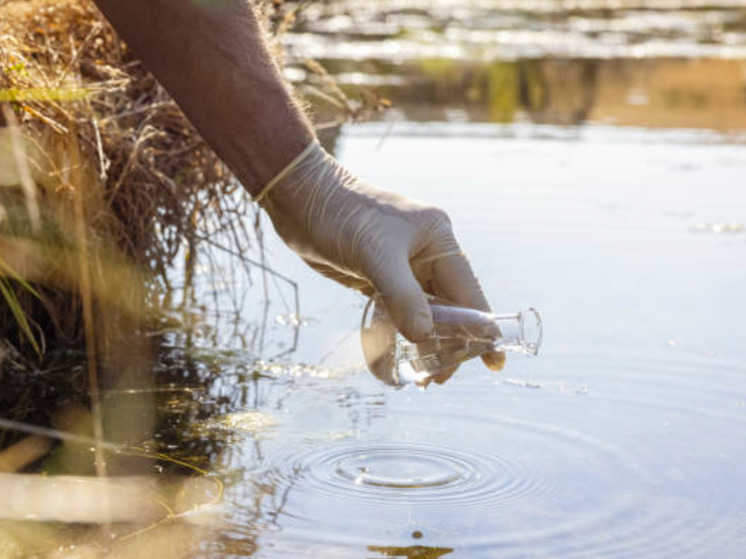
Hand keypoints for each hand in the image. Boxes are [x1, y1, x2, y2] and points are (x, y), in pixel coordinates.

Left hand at [258, 141, 504, 371]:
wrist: (299, 199)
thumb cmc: (340, 216)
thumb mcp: (375, 255)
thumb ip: (402, 296)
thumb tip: (425, 337)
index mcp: (438, 239)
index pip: (468, 291)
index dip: (481, 328)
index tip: (493, 362)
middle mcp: (426, 253)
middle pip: (450, 307)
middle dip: (449, 343)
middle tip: (438, 378)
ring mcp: (403, 266)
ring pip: (425, 312)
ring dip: (425, 342)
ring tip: (422, 377)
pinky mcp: (380, 277)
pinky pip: (399, 311)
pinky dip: (401, 332)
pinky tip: (400, 355)